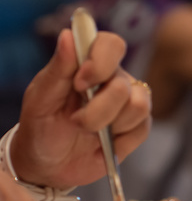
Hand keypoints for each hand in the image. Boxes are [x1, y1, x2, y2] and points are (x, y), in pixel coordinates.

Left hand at [10, 29, 151, 189]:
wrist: (48, 166)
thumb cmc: (41, 127)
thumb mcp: (40, 99)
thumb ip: (58, 68)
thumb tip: (68, 35)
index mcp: (88, 65)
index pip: (111, 44)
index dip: (101, 61)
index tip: (80, 83)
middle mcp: (114, 79)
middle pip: (123, 83)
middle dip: (97, 110)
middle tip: (74, 121)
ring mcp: (130, 102)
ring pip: (139, 106)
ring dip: (108, 125)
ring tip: (87, 132)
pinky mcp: (138, 126)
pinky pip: (142, 128)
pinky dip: (120, 141)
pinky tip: (103, 143)